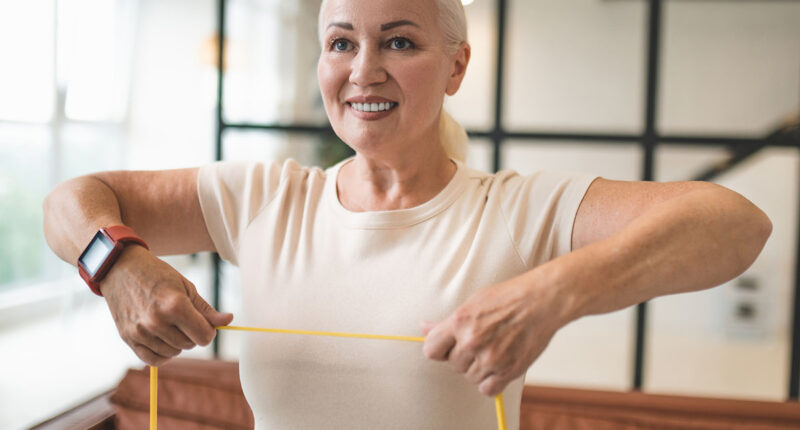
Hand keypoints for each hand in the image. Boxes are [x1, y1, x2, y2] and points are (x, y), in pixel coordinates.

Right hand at [100, 245, 232, 365]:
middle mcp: (156, 321)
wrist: (121, 268)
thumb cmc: (157, 275)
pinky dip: (163, 354)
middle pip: (189, 345)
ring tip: (171, 324)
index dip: (209, 331)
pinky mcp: (128, 338)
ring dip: (177, 343)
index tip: (205, 322)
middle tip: (184, 318)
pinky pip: (153, 360)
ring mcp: (140, 331)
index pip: (204, 336)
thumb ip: (206, 309)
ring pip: (173, 353)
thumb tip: (229, 320)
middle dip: (192, 334)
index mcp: (174, 306)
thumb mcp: (186, 287)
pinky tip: (163, 339)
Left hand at [421, 270, 570, 395]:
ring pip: (469, 377)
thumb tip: (423, 328)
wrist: (540, 301)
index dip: (439, 349)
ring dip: (479, 368)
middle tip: (481, 342)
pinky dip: (492, 381)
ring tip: (494, 350)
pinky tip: (499, 366)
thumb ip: (447, 322)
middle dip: (463, 356)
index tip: (448, 346)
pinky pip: (487, 389)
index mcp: (460, 322)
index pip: (431, 350)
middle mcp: (472, 341)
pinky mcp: (508, 370)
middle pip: (452, 365)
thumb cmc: (507, 298)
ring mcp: (490, 357)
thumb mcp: (472, 303)